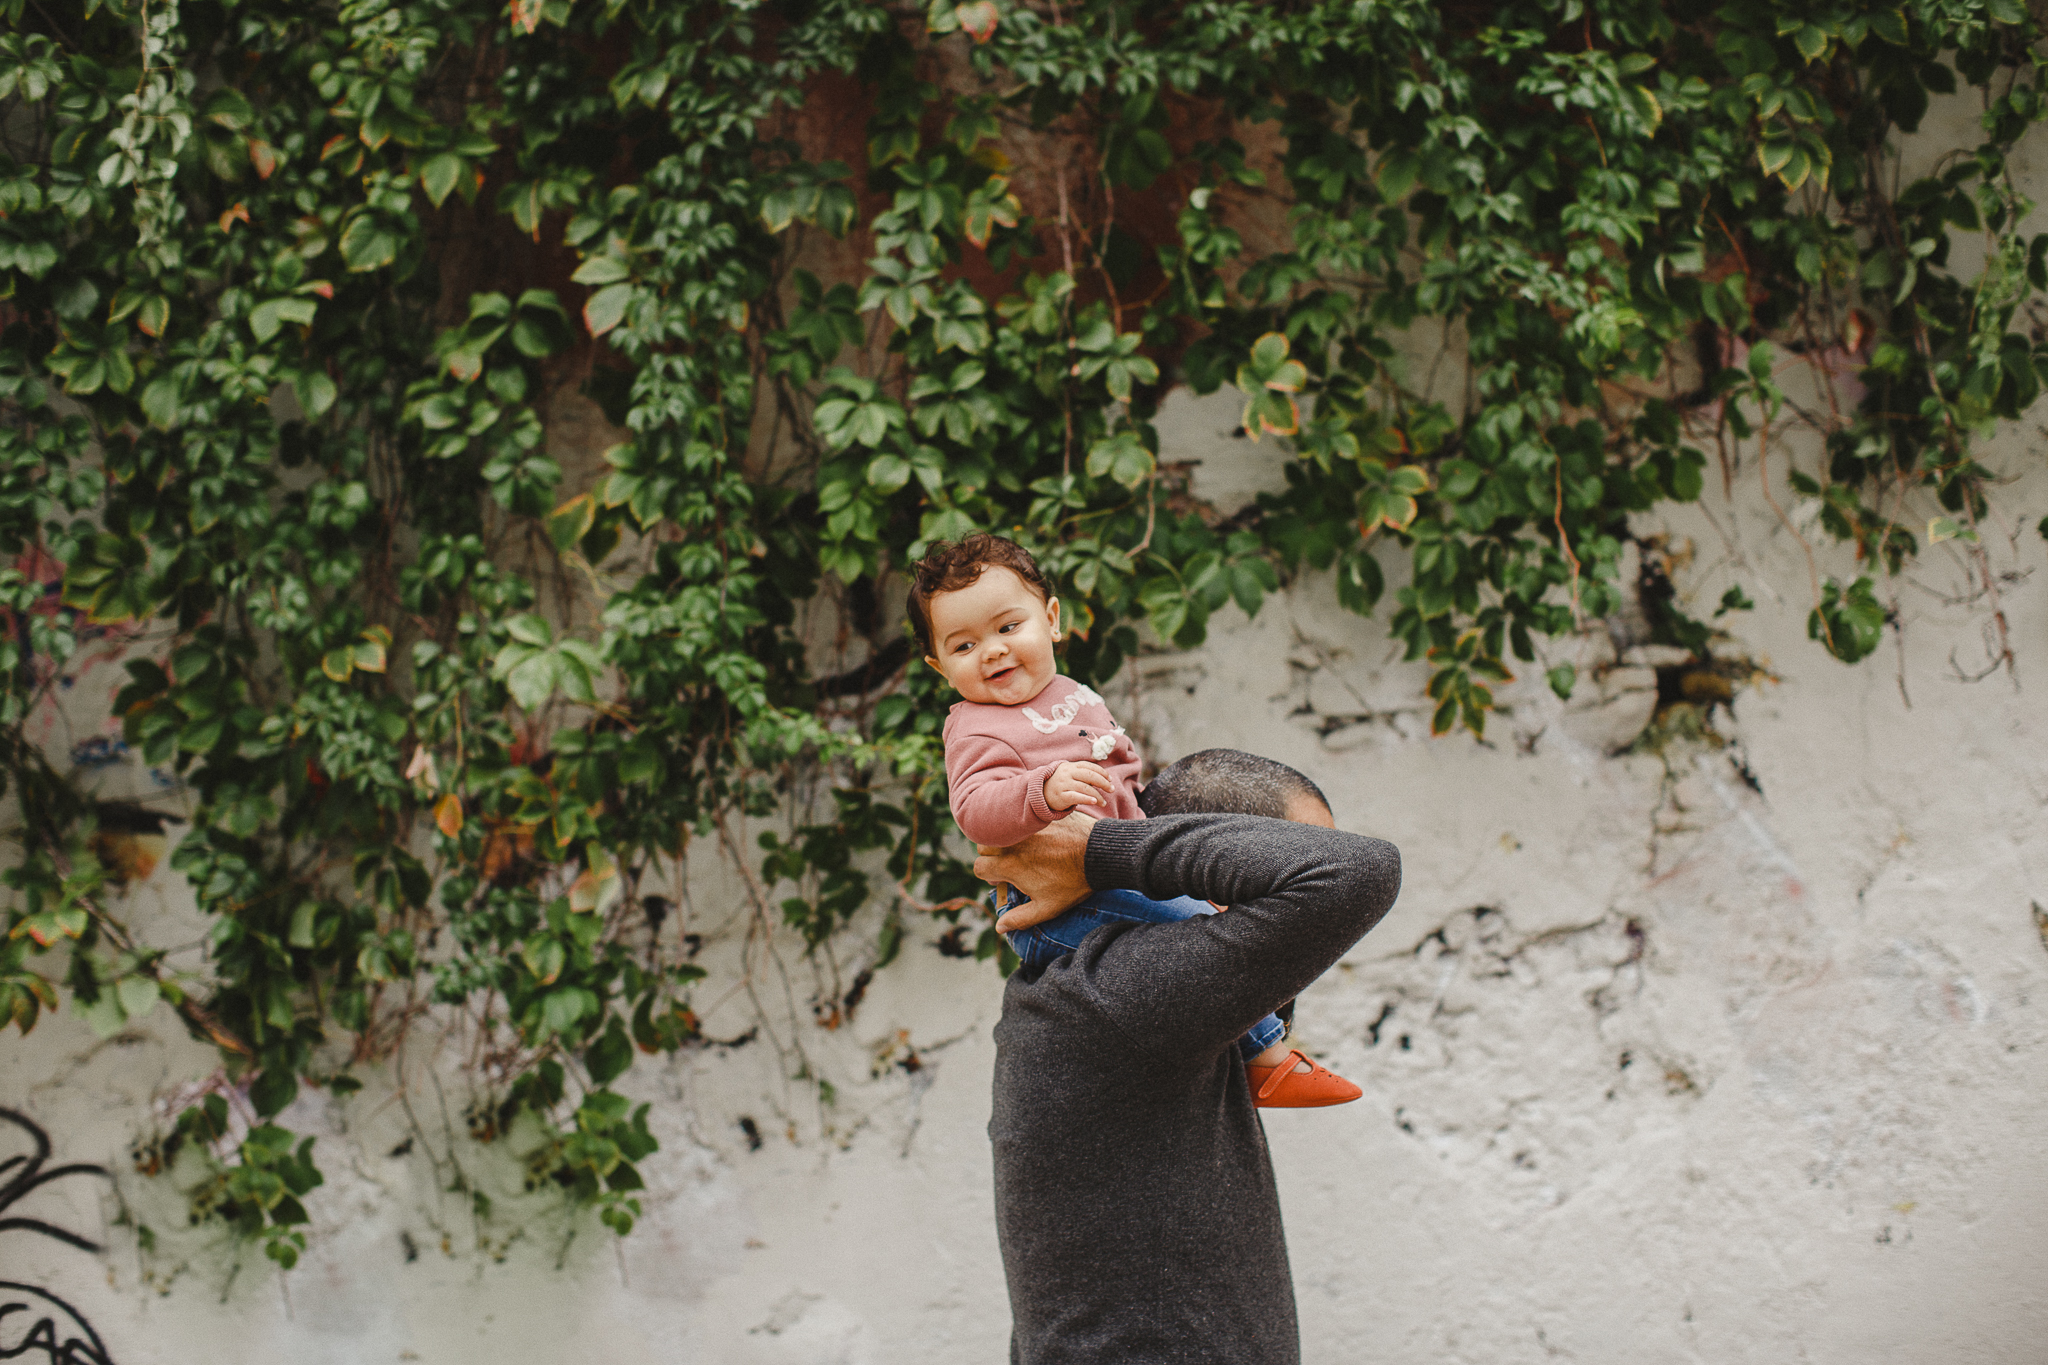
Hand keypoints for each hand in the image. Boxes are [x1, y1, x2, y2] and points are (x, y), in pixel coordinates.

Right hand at [975, 813, 1097, 931]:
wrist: (1099, 854)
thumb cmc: (1073, 884)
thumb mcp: (1047, 907)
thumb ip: (1020, 918)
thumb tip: (1000, 928)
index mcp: (1010, 866)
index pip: (979, 867)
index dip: (987, 875)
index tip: (1001, 878)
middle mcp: (1013, 843)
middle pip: (984, 845)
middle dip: (990, 854)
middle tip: (1008, 862)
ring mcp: (1026, 827)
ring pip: (1000, 828)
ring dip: (1003, 838)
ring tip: (1019, 848)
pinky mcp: (1039, 816)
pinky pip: (1022, 818)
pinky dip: (1023, 827)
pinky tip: (1037, 835)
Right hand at [1043, 760, 1113, 811]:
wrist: (1040, 793)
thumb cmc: (1059, 784)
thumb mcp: (1069, 774)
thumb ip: (1082, 774)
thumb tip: (1103, 779)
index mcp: (1071, 766)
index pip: (1090, 767)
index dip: (1102, 772)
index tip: (1110, 779)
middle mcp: (1067, 773)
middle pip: (1090, 776)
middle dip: (1104, 783)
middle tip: (1112, 789)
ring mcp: (1063, 784)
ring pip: (1085, 788)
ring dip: (1098, 796)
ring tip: (1103, 802)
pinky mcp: (1061, 796)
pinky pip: (1076, 797)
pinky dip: (1087, 799)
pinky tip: (1094, 802)